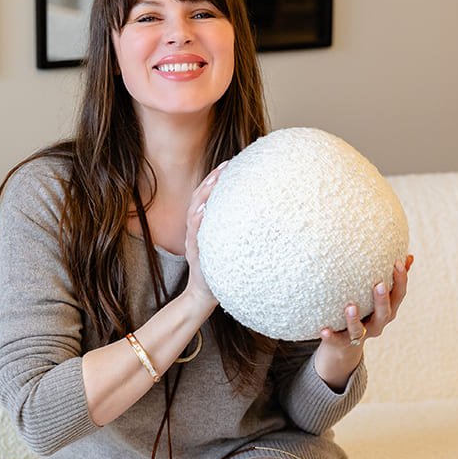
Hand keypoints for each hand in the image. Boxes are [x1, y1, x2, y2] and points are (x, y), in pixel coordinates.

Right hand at [183, 161, 228, 312]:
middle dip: (212, 180)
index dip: (217, 178)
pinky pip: (194, 235)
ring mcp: (194, 240)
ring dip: (203, 196)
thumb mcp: (228, 247)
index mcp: (205, 226)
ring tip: (214, 182)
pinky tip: (203, 212)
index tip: (232, 163)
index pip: (209, 197)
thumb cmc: (220, 270)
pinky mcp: (195, 254)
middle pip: (200, 198)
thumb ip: (237, 231)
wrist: (204, 295)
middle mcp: (197, 229)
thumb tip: (263, 218)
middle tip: (226, 166)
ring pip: (195, 212)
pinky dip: (197, 222)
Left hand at [315, 255, 413, 387]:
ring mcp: (361, 335)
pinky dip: (331, 336)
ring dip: (354, 319)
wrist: (344, 344)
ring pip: (359, 329)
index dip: (401, 280)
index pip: (399, 296)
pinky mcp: (342, 342)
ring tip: (351, 307)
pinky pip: (337, 340)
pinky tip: (323, 330)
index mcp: (388, 311)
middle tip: (379, 284)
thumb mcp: (378, 297)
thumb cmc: (364, 312)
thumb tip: (410, 257)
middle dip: (382, 300)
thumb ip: (392, 279)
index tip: (397, 263)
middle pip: (384, 314)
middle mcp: (377, 324)